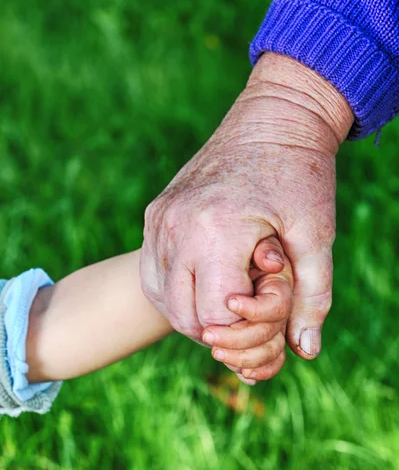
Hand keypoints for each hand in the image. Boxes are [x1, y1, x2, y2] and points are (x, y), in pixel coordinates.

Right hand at [140, 52, 353, 359]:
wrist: (272, 119)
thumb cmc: (299, 176)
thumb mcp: (316, 235)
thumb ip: (313, 296)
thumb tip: (307, 350)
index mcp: (217, 232)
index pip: (218, 318)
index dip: (247, 330)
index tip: (271, 313)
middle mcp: (177, 227)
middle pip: (185, 317)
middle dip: (221, 331)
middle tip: (253, 315)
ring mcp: (160, 220)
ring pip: (163, 300)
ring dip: (196, 314)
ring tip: (231, 299)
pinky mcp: (154, 214)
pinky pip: (153, 273)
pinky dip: (177, 291)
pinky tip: (207, 283)